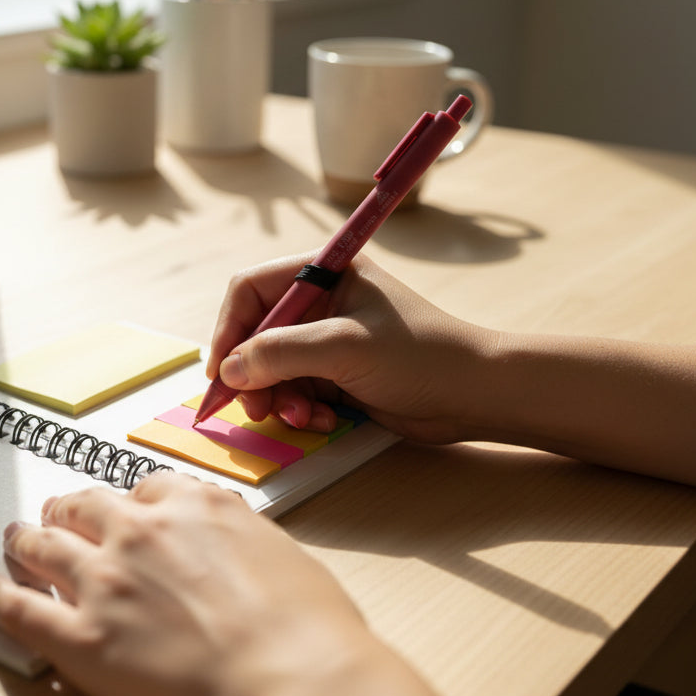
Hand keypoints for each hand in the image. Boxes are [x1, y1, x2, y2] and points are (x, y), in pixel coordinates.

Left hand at [0, 472, 385, 695]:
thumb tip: (239, 557)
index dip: (133, 501)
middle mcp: (143, 532)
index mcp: (198, 507)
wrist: (295, 685)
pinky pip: (19, 607)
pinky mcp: (81, 638)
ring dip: (26, 539)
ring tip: (14, 539)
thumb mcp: (286, 559)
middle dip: (70, 509)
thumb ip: (244, 546)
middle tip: (59, 514)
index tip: (128, 509)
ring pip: (45, 545)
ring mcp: (105, 582)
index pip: (149, 488)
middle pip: (87, 506)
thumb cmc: (309, 634)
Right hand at [206, 253, 494, 442]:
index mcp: (325, 273)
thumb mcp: (343, 348)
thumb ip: (280, 354)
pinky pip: (295, 390)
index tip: (220, 372)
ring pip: (272, 368)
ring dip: (278, 397)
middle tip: (256, 408)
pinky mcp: (337, 374)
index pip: (250, 290)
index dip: (229, 330)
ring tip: (301, 417)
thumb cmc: (420, 356)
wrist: (474, 395)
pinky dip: (299, 409)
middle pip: (256, 334)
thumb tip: (228, 370)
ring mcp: (328, 339)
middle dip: (253, 374)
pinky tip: (321, 422)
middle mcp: (322, 302)